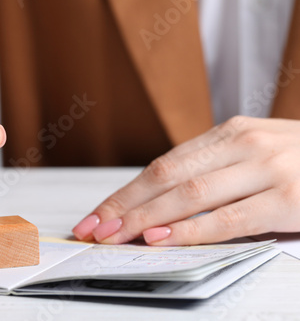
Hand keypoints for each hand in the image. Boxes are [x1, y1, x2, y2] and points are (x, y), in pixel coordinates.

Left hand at [73, 116, 299, 244]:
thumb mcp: (249, 155)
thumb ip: (209, 173)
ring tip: (115, 236)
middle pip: (166, 179)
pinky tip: (161, 239)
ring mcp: (266, 168)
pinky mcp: (289, 197)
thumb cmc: (298, 161)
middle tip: (93, 229)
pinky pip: (229, 218)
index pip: (161, 166)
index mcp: (227, 133)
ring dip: (145, 219)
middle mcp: (242, 144)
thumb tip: (155, 206)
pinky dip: (190, 230)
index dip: (124, 192)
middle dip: (124, 207)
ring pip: (190, 195)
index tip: (96, 214)